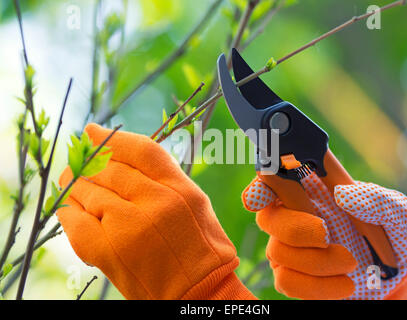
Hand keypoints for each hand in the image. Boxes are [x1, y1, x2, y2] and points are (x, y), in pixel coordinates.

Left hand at [57, 124, 254, 299]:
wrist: (196, 292)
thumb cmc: (199, 245)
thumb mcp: (194, 200)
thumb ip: (164, 173)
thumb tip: (124, 150)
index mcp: (179, 189)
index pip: (140, 150)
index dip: (112, 137)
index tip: (92, 132)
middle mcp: (154, 204)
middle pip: (108, 168)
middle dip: (90, 161)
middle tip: (80, 160)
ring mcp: (128, 228)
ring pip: (87, 189)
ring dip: (76, 182)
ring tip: (73, 180)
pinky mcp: (107, 251)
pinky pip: (73, 218)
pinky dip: (67, 207)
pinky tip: (70, 204)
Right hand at [243, 174, 406, 299]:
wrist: (391, 274)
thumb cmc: (388, 232)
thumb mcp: (396, 212)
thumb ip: (376, 200)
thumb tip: (343, 195)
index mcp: (309, 188)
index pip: (272, 180)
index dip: (260, 187)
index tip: (259, 197)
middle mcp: (291, 214)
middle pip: (267, 218)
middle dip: (295, 228)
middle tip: (326, 234)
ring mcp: (286, 245)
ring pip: (277, 252)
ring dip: (316, 261)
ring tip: (351, 262)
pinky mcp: (290, 274)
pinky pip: (286, 280)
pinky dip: (317, 286)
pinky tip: (344, 284)